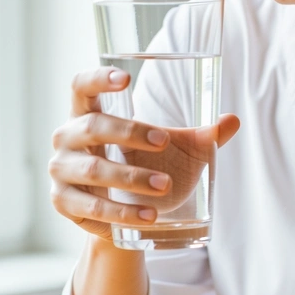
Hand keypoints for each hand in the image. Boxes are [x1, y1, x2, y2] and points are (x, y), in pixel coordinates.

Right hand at [48, 67, 239, 242]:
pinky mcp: (64, 202)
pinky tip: (149, 215)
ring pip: (94, 170)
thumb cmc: (144, 166)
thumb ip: (201, 136)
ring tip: (165, 185)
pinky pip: (92, 207)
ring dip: (131, 177)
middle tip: (163, 141)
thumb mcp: (173, 149)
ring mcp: (61, 170)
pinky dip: (122, 213)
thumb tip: (233, 121)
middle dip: (129, 133)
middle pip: (92, 127)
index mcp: (86, 113)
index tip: (126, 79)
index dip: (98, 79)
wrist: (122, 214)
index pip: (81, 87)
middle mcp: (67, 137)